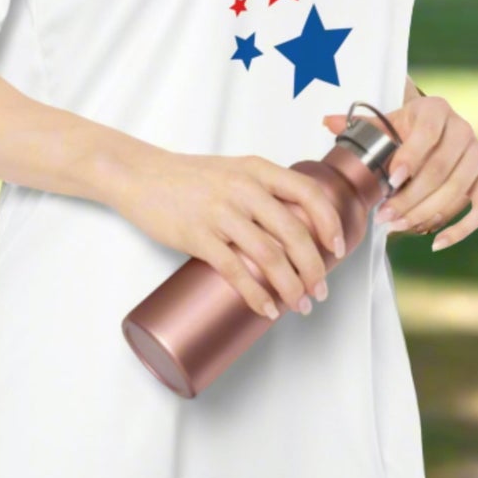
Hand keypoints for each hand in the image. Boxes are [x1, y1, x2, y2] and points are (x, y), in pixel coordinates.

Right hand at [115, 149, 346, 319]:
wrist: (141, 175)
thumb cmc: (187, 177)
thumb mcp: (233, 171)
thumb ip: (262, 190)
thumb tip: (294, 227)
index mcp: (256, 170)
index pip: (308, 193)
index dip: (329, 222)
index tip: (337, 248)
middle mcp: (243, 188)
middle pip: (293, 232)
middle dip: (313, 267)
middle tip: (319, 290)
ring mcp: (220, 212)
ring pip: (269, 255)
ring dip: (290, 286)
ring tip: (299, 304)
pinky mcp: (197, 235)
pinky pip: (235, 270)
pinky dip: (256, 294)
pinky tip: (266, 308)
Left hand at [321, 91, 477, 250]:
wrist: (431, 130)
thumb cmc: (402, 130)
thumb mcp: (382, 123)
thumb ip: (356, 126)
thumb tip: (327, 122)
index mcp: (436, 110)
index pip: (428, 134)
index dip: (410, 159)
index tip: (390, 181)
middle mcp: (463, 130)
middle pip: (441, 169)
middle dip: (410, 198)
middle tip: (384, 216)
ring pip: (457, 192)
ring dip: (425, 214)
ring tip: (396, 227)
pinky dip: (460, 230)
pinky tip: (436, 243)